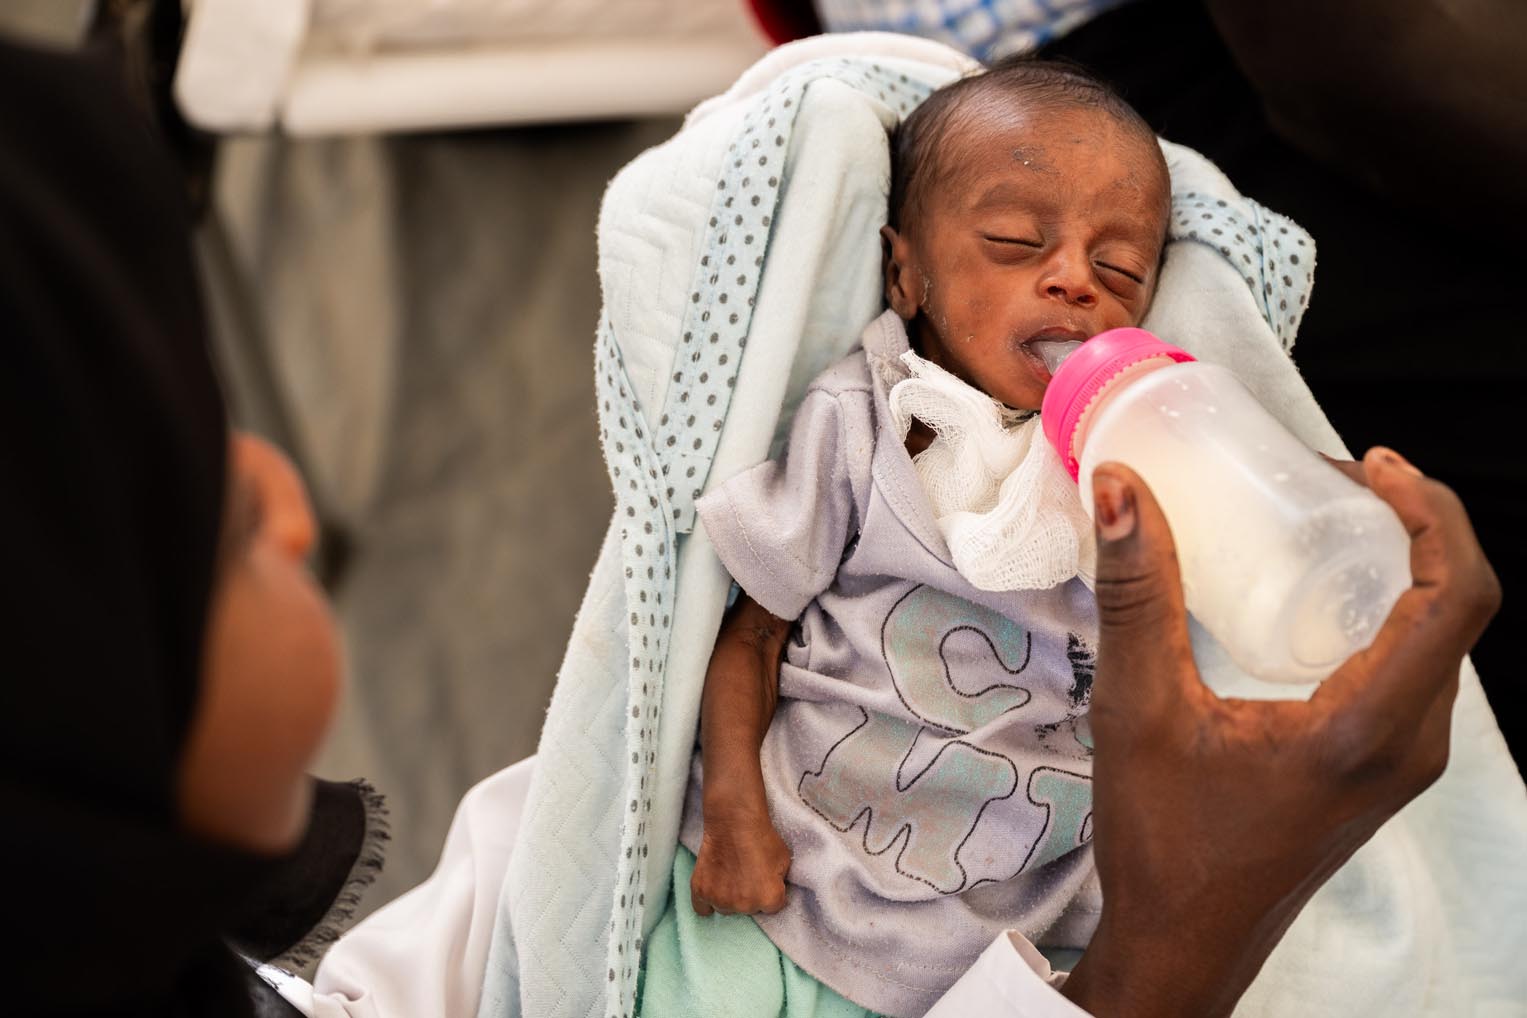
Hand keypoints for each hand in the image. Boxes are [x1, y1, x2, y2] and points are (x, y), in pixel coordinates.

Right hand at [690, 805, 791, 916]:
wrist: (734, 821)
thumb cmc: (761, 837)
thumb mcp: (784, 860)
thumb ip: (779, 882)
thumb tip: (773, 888)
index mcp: (769, 899)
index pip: (772, 907)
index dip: (769, 891)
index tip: (763, 878)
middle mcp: (745, 905)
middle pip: (748, 909)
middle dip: (748, 895)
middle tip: (745, 873)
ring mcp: (721, 900)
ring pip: (726, 908)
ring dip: (728, 897)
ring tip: (729, 875)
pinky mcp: (701, 892)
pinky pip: (703, 908)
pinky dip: (707, 901)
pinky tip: (712, 889)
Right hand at [1063, 447, 1498, 1017]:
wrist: (1182, 940)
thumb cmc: (1163, 840)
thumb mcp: (1139, 708)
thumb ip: (1135, 596)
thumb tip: (1120, 487)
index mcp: (1369, 730)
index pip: (1457, 598)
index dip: (1434, 514)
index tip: (1374, 465)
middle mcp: (1408, 745)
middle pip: (1457, 608)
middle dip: (1412, 526)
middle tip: (1330, 479)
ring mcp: (1402, 761)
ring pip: (1440, 638)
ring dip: (1402, 566)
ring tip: (1326, 519)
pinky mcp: (1380, 768)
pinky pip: (1413, 668)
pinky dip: (1385, 610)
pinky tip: (1319, 592)